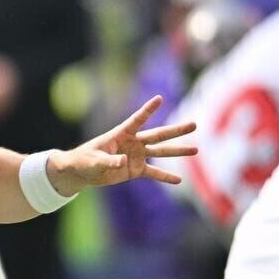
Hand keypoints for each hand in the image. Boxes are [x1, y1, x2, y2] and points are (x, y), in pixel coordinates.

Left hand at [48, 95, 195, 195]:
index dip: (148, 110)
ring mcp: (136, 156)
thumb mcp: (94, 161)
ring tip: (195, 149)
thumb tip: (124, 161)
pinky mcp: (136, 169)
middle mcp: (133, 142)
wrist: (83, 171)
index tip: (159, 98)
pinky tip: (179, 180)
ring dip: (178, 151)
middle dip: (176, 131)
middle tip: (194, 124)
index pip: (137, 120)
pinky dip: (165, 177)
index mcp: (121, 133)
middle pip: (158, 135)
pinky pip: (154, 172)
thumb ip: (109, 161)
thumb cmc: (85, 160)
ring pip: (161, 152)